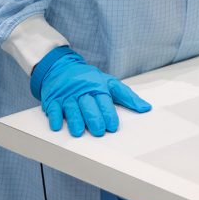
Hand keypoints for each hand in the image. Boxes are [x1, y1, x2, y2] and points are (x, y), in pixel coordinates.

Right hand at [30, 46, 150, 136]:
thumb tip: (145, 108)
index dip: (108, 113)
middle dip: (93, 118)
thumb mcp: (109, 83)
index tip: (112, 126)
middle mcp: (82, 91)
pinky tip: (57, 125)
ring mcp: (67, 95)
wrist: (61, 67)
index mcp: (97, 86)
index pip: (104, 101)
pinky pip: (53, 107)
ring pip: (71, 108)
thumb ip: (127, 96)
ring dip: (75, 120)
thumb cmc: (88, 79)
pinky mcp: (53, 98)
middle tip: (98, 131)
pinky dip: (54, 116)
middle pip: (88, 105)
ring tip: (78, 132)